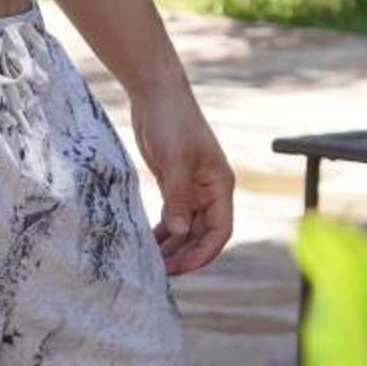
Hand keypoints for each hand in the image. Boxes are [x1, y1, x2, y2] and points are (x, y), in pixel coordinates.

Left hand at [129, 88, 234, 276]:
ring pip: (185, 229)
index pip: (220, 231)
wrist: (156, 94)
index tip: (180, 268)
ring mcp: (191, 189)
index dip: (203, 253)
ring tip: (150, 263)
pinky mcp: (173, 185)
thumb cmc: (173, 121)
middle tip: (159, 272)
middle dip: (184, 254)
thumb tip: (179, 232)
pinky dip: (162, 233)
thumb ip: (178, 197)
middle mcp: (209, 191)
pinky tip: (146, 244)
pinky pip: (171, 217)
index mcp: (220, 186)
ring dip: (172, 247)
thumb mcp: (176, 159)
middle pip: (202, 235)